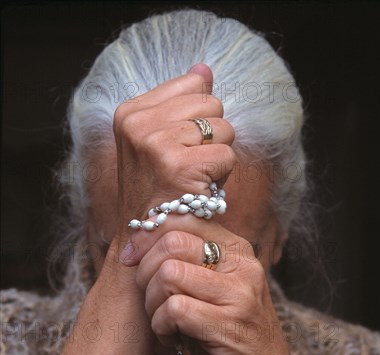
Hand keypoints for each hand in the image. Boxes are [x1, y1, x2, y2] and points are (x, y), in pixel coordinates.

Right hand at [112, 64, 235, 238]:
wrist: (148, 238)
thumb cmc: (159, 191)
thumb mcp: (159, 140)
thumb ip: (181, 101)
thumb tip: (204, 68)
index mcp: (131, 112)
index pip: (195, 84)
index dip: (197, 120)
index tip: (178, 148)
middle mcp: (138, 124)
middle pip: (212, 104)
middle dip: (210, 137)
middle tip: (188, 167)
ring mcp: (156, 143)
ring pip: (223, 129)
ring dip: (217, 157)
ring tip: (192, 178)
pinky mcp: (178, 165)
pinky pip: (226, 154)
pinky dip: (221, 176)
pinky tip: (198, 189)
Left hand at [124, 214, 305, 354]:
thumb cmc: (228, 333)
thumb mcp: (212, 289)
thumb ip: (187, 262)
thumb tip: (137, 238)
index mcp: (236, 248)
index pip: (182, 217)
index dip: (146, 235)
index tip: (130, 258)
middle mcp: (241, 264)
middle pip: (171, 242)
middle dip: (144, 271)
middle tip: (148, 298)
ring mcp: (239, 293)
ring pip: (169, 274)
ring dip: (152, 302)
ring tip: (162, 320)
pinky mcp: (229, 324)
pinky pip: (174, 309)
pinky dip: (161, 325)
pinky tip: (170, 338)